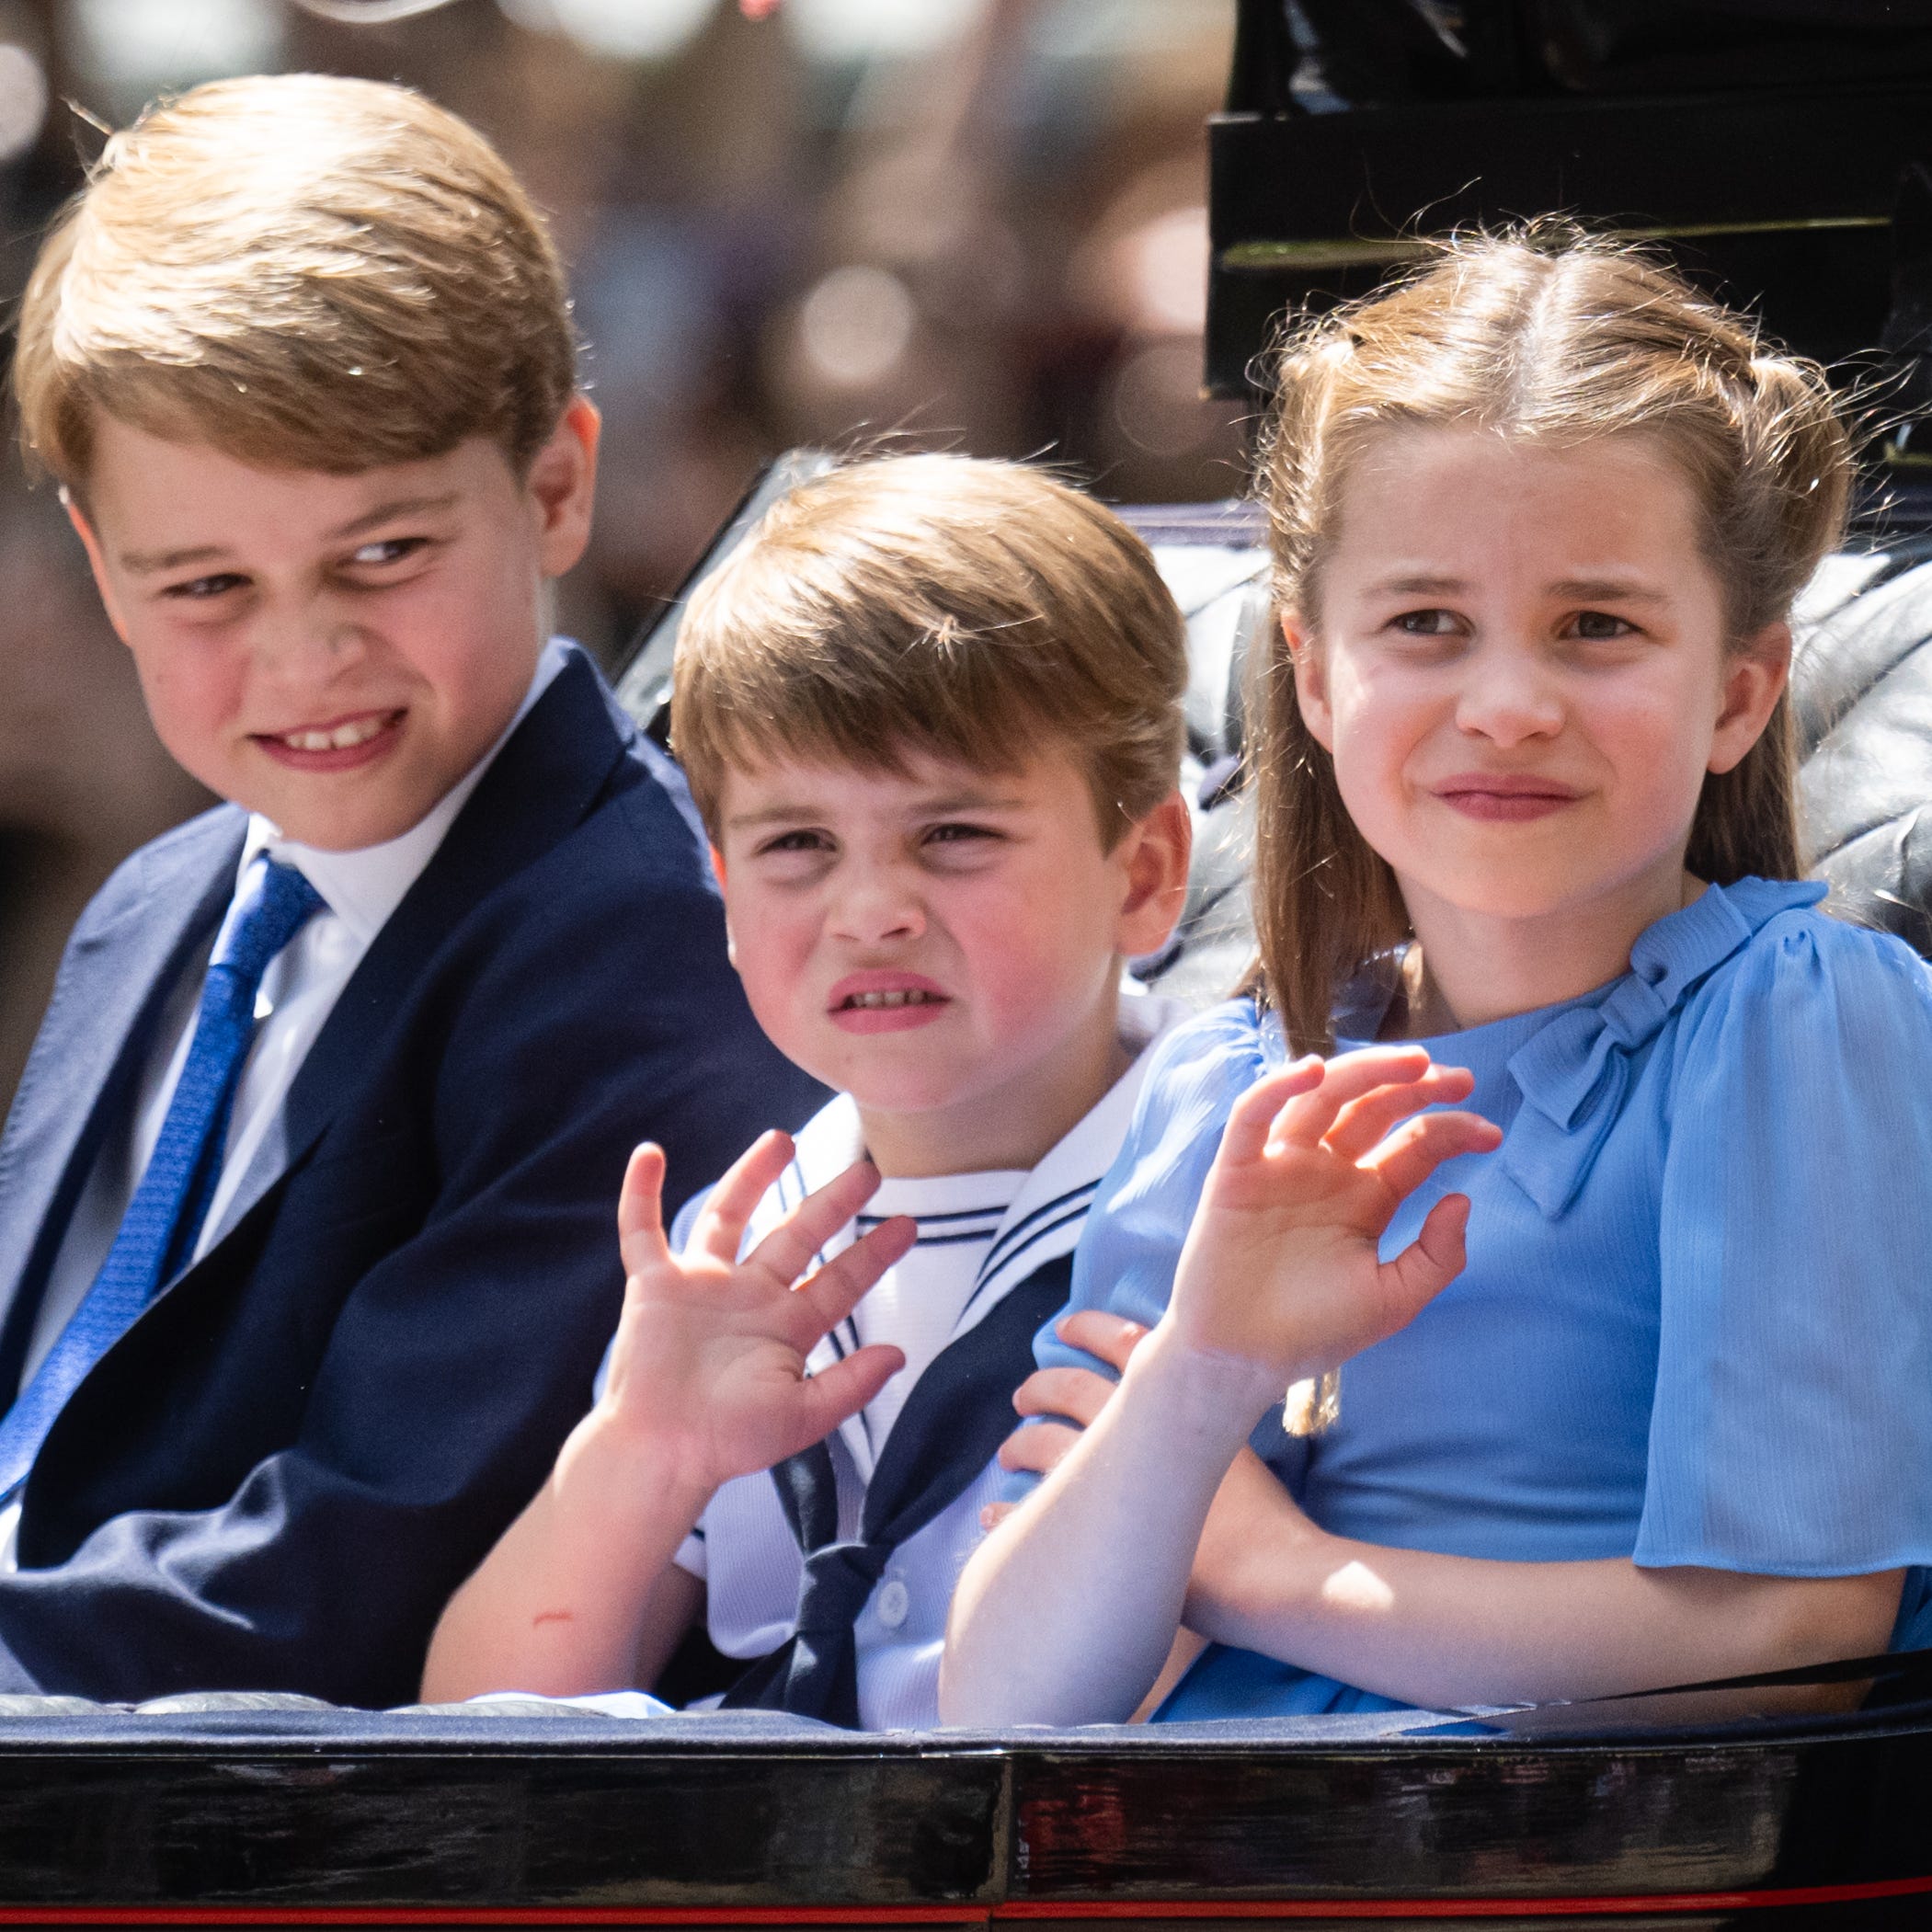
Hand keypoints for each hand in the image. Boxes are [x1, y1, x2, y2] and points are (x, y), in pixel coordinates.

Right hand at [597, 1133, 912, 1497]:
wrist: (662, 1453)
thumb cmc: (728, 1442)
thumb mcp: (802, 1416)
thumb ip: (850, 1385)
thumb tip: (900, 1354)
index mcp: (786, 1326)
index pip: (839, 1280)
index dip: (874, 1254)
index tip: (909, 1225)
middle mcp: (748, 1296)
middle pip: (796, 1234)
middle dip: (831, 1202)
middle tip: (868, 1169)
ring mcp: (701, 1285)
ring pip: (730, 1215)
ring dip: (752, 1175)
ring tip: (781, 1139)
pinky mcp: (653, 1285)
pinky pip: (643, 1229)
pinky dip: (641, 1192)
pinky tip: (650, 1154)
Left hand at [989, 1311, 1313, 1643]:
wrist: (1270, 1576)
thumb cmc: (1266, 1518)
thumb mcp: (1239, 1448)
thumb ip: (1208, 1422)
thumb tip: (1188, 1409)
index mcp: (1175, 1397)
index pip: (1122, 1342)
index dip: (1090, 1327)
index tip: (1065, 1325)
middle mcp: (1133, 1428)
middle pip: (1069, 1388)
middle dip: (1042, 1385)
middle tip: (1024, 1394)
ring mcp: (1106, 1478)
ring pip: (1040, 1443)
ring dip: (1018, 1444)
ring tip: (1007, 1452)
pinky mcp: (1090, 1532)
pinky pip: (1026, 1513)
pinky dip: (1006, 1509)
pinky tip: (993, 1512)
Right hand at [1167, 1046, 1500, 1394]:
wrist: (1241, 1360)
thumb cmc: (1314, 1332)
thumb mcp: (1393, 1300)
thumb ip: (1436, 1257)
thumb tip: (1463, 1198)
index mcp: (1366, 1197)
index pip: (1414, 1146)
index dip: (1453, 1131)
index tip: (1491, 1134)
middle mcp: (1326, 1172)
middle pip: (1374, 1109)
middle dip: (1417, 1087)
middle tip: (1458, 1078)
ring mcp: (1281, 1166)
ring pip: (1322, 1099)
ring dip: (1364, 1072)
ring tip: (1409, 1062)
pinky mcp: (1235, 1170)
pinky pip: (1253, 1116)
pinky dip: (1278, 1087)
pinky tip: (1313, 1071)